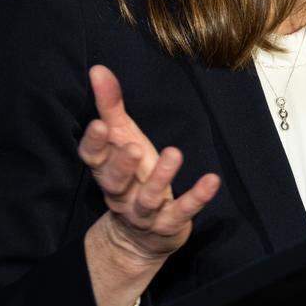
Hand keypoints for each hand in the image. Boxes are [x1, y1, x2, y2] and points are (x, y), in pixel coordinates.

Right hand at [78, 65, 219, 305]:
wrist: (140, 235)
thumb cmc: (132, 175)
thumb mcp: (123, 137)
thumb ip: (111, 106)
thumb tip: (98, 69)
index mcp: (106, 171)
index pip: (93, 159)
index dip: (94, 144)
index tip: (98, 125)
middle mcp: (120, 194)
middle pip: (114, 182)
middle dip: (122, 166)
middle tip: (133, 148)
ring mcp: (144, 212)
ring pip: (147, 198)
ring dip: (161, 178)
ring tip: (174, 153)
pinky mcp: (169, 224)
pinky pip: (182, 212)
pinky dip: (197, 197)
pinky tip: (212, 180)